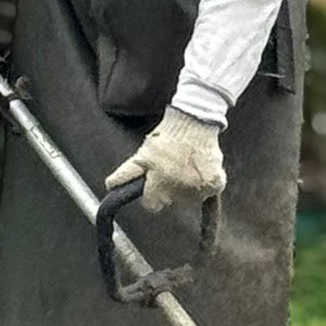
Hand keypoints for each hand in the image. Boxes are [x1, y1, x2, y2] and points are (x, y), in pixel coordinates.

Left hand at [105, 107, 226, 213]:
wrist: (195, 119)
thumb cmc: (167, 135)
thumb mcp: (143, 153)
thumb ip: (128, 173)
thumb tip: (110, 185)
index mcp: (160, 182)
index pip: (152, 205)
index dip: (152, 196)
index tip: (155, 187)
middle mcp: (180, 188)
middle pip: (172, 202)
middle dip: (170, 190)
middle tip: (172, 172)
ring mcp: (200, 187)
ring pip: (191, 199)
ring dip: (188, 188)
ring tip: (187, 168)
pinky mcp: (215, 183)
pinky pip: (209, 193)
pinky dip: (206, 184)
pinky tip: (201, 169)